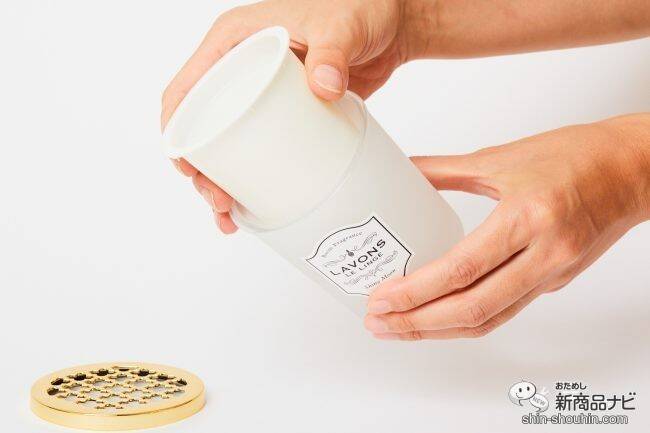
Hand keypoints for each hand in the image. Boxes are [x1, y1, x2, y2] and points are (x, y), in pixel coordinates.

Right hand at [162, 0, 424, 232]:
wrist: (392, 26)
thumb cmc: (360, 8)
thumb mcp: (340, 25)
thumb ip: (332, 51)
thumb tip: (323, 86)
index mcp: (234, 39)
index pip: (187, 87)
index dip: (177, 130)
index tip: (186, 166)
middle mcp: (240, 67)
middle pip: (203, 126)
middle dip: (201, 169)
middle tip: (217, 198)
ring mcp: (261, 93)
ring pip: (226, 143)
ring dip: (222, 180)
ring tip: (230, 214)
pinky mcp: (283, 112)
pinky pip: (257, 146)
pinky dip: (252, 177)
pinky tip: (251, 206)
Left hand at [365, 114, 649, 339]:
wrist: (633, 169)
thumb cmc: (577, 156)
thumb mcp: (501, 157)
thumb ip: (445, 170)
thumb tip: (403, 171)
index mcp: (527, 217)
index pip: (462, 269)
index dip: (417, 292)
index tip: (382, 299)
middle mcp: (544, 254)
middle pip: (472, 308)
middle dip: (418, 323)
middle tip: (379, 322)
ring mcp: (551, 273)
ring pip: (489, 319)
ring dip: (439, 330)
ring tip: (399, 328)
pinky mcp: (553, 282)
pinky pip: (504, 310)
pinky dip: (466, 319)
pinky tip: (438, 315)